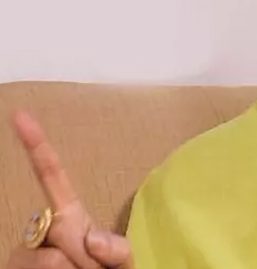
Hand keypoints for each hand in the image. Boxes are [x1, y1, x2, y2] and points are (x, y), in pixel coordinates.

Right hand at [6, 112, 133, 268]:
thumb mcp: (122, 262)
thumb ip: (117, 250)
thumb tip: (89, 239)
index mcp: (68, 218)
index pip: (52, 177)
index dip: (37, 146)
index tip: (21, 115)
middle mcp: (38, 231)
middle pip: (62, 230)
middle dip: (86, 258)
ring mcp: (22, 254)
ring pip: (53, 260)